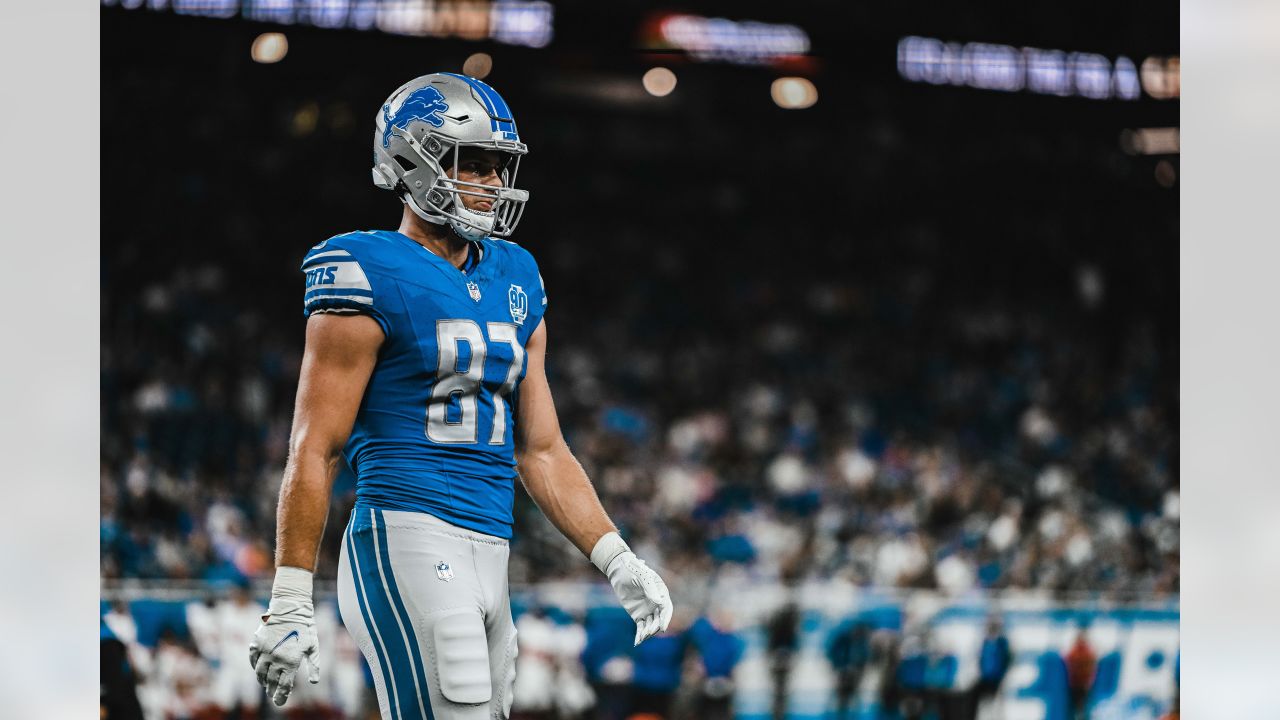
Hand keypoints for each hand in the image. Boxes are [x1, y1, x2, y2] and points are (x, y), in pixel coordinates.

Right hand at [249, 568, 320, 705]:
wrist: (290, 608)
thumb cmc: (306, 627)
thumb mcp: (313, 646)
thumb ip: (313, 665)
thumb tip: (314, 682)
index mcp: (291, 661)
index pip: (284, 686)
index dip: (281, 696)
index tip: (280, 702)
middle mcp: (276, 659)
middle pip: (271, 682)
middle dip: (271, 690)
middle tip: (272, 695)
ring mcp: (264, 651)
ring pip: (259, 673)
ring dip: (262, 681)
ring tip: (265, 685)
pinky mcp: (256, 643)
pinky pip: (253, 660)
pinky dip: (255, 667)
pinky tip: (258, 670)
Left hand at [591, 532, 672, 644]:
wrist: (619, 570)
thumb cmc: (633, 569)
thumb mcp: (641, 576)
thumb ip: (650, 588)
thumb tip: (659, 602)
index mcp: (661, 592)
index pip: (666, 608)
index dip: (665, 618)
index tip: (662, 627)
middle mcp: (657, 603)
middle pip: (659, 618)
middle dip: (655, 627)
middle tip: (648, 632)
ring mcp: (648, 610)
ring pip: (651, 624)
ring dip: (648, 632)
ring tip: (642, 638)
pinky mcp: (638, 615)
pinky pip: (641, 627)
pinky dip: (640, 634)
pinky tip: (637, 642)